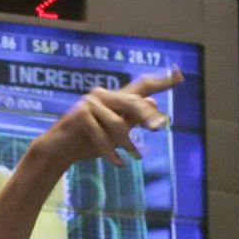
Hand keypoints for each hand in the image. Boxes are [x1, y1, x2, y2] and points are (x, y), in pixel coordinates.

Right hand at [33, 69, 182, 169]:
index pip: (141, 86)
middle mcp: (102, 95)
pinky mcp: (79, 115)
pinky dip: (110, 151)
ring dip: (128, 143)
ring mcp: (89, 103)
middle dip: (147, 117)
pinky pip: (102, 135)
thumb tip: (153, 103)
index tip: (180, 75)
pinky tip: (118, 163)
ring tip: (136, 156)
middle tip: (160, 129)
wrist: (58, 150)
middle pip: (133, 102)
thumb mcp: (115, 133)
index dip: (161, 82)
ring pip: (119, 123)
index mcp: (113, 97)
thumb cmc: (88, 141)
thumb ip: (132, 119)